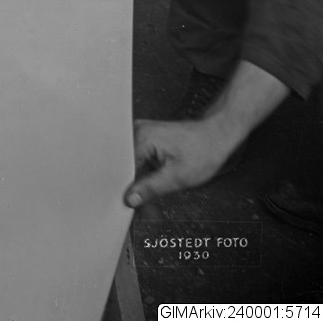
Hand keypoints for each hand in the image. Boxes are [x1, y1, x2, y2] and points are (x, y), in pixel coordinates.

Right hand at [124, 61, 288, 207]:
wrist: (218, 136)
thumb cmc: (204, 151)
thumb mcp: (178, 177)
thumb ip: (151, 188)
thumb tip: (130, 198)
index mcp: (141, 137)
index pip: (122, 169)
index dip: (126, 189)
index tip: (132, 206)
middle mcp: (137, 131)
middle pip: (126, 167)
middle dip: (135, 189)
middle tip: (146, 210)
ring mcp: (141, 134)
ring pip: (132, 165)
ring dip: (141, 184)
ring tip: (152, 202)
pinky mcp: (147, 139)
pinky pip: (140, 161)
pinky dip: (147, 176)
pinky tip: (156, 186)